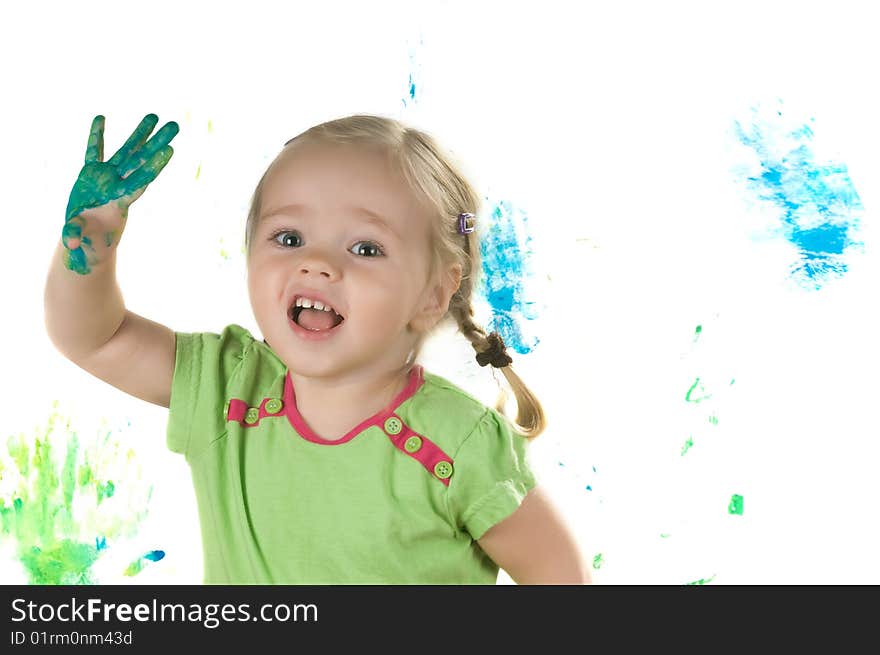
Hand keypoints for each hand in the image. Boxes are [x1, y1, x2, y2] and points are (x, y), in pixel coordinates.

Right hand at [62, 113, 178, 273]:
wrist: (84, 239)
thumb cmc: (86, 241)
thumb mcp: (79, 239)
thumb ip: (74, 236)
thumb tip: (72, 242)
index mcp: (118, 201)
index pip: (140, 181)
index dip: (154, 167)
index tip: (170, 151)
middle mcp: (117, 185)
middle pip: (141, 160)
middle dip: (157, 143)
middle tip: (175, 126)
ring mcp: (106, 177)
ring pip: (126, 151)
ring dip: (139, 134)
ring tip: (155, 116)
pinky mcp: (90, 174)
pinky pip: (93, 151)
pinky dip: (96, 136)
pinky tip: (100, 118)